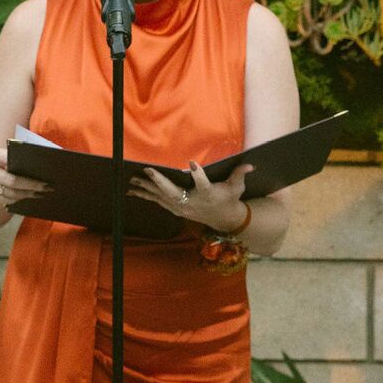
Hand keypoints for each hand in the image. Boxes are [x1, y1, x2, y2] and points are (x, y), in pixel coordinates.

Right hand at [0, 147, 49, 209]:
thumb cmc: (4, 167)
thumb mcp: (7, 158)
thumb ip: (20, 159)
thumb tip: (43, 163)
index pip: (6, 157)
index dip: (20, 161)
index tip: (38, 166)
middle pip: (12, 181)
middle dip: (31, 185)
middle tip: (46, 186)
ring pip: (10, 193)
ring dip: (27, 194)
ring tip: (41, 193)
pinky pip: (7, 201)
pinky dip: (20, 200)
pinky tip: (30, 196)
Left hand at [129, 162, 252, 231]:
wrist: (223, 219)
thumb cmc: (229, 199)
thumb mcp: (237, 187)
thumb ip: (240, 174)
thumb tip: (250, 164)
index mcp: (207, 194)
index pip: (203, 184)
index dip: (199, 175)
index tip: (192, 163)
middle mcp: (192, 202)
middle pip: (174, 192)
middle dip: (159, 182)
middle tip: (147, 171)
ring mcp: (182, 207)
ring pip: (161, 197)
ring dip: (147, 188)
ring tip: (132, 180)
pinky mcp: (176, 208)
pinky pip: (158, 201)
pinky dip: (146, 195)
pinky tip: (133, 191)